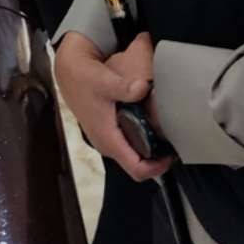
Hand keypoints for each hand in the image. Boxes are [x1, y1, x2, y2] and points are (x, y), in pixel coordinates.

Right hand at [55, 32, 172, 181]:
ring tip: (165, 133)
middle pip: (138, 165)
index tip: (172, 154)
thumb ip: (124, 87)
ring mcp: (107, 140)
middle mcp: (107, 145)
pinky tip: (150, 123)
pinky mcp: (108, 132)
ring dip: (150, 149)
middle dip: (157, 158)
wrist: (70, 73)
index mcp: (109, 140)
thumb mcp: (105, 81)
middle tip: (173, 142)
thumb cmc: (85, 79)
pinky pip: (129, 145)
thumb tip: (143, 87)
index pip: (137, 170)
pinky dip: (142, 139)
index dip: (158, 168)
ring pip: (134, 156)